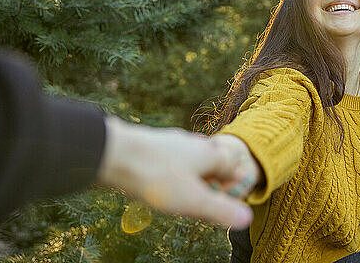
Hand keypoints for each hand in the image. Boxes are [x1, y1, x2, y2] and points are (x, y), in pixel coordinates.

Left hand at [97, 116, 252, 229]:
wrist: (111, 154)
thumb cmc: (156, 177)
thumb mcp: (194, 200)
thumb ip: (221, 210)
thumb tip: (247, 217)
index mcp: (209, 153)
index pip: (232, 167)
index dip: (231, 187)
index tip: (222, 205)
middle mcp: (192, 143)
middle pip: (211, 163)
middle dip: (210, 184)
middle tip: (201, 206)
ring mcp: (170, 142)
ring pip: (188, 161)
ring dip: (189, 180)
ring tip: (177, 199)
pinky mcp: (150, 145)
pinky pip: (168, 161)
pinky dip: (169, 175)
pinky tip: (156, 185)